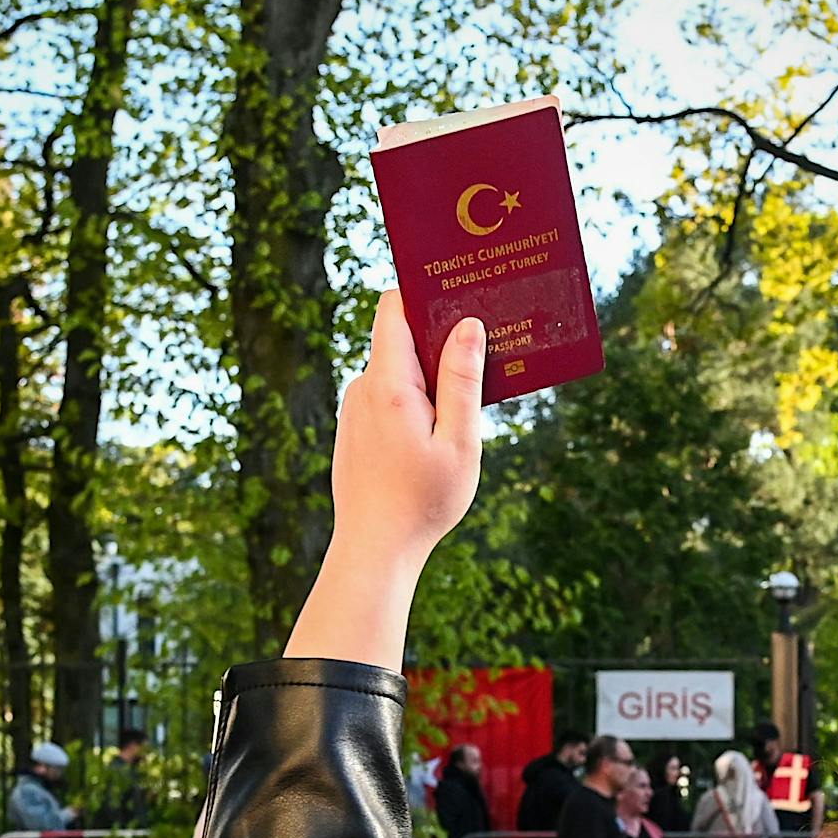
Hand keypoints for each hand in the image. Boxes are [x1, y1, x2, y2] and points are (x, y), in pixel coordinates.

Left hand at [284, 291, 484, 670]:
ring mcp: (354, 413)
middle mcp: (362, 390)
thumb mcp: (459, 442)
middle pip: (400, 341)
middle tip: (484, 343)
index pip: (394, 309)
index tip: (458, 285)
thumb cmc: (422, 503)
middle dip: (439, 340)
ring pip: (395, 376)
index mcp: (387, 384)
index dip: (424, 291)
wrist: (374, 552)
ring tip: (468, 397)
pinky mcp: (354, 435)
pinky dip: (413, 404)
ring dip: (429, 380)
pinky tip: (439, 431)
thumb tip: (468, 326)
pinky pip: (386, 402)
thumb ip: (463, 381)